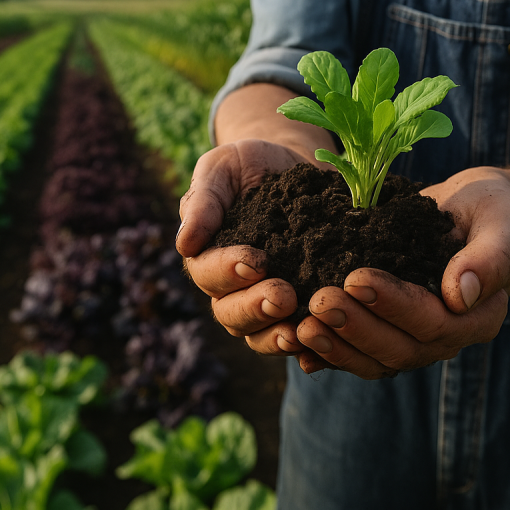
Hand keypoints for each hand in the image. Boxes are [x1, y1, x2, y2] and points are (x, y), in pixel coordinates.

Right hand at [177, 138, 310, 355]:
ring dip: (277, 334)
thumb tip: (185, 242)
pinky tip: (323, 339)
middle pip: (231, 313)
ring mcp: (263, 301)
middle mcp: (230, 287)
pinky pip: (295, 335)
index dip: (228, 271)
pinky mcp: (297, 307)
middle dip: (255, 308)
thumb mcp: (221, 168)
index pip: (207, 273)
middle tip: (283, 296)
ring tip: (300, 329)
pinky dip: (307, 345)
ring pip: (259, 333)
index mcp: (207, 256)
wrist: (291, 166)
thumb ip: (204, 201)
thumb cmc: (247, 164)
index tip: (254, 262)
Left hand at [295, 168, 509, 377]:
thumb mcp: (502, 220)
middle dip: (357, 327)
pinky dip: (327, 354)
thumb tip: (459, 295)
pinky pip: (357, 353)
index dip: (394, 305)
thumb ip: (489, 256)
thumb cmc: (492, 209)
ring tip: (300, 327)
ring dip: (336, 346)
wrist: (471, 212)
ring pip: (374, 360)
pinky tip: (294, 345)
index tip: (356, 277)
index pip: (435, 322)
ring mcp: (415, 340)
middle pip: (400, 349)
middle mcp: (447, 338)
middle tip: (320, 300)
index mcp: (480, 316)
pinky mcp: (387, 333)